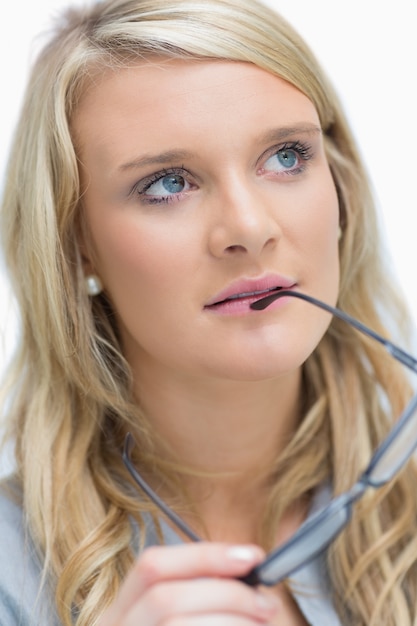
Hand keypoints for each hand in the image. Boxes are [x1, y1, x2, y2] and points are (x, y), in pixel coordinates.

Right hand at [99, 542, 279, 624]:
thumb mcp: (173, 622)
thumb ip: (197, 603)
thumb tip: (245, 574)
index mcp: (116, 617)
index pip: (151, 567)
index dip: (204, 555)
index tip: (252, 556)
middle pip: (165, 597)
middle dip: (227, 594)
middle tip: (267, 606)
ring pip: (176, 625)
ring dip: (232, 621)